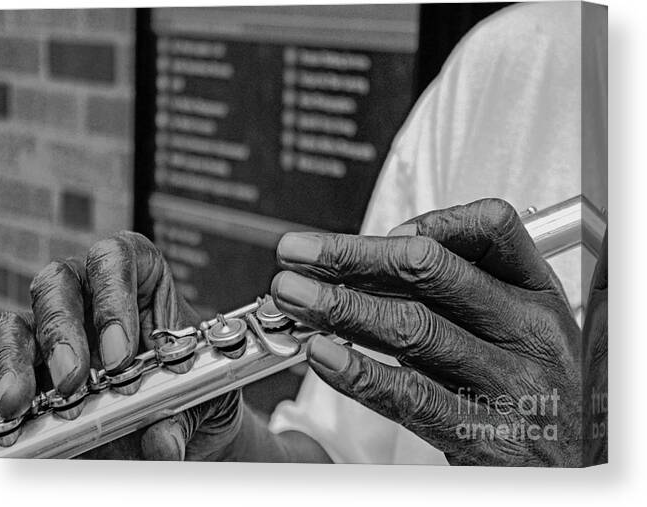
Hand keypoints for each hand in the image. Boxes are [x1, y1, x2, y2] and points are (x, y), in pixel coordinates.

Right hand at [0, 231, 241, 459]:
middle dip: (62, 332)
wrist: (184, 418)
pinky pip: (7, 366)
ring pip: (22, 323)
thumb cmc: (197, 385)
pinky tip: (0, 415)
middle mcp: (94, 295)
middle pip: (61, 284)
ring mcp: (61, 329)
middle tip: (72, 381)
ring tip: (18, 404)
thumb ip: (185, 414)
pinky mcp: (36, 367)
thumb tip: (164, 443)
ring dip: (17, 361)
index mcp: (143, 279)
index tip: (120, 355)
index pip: (117, 259)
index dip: (114, 297)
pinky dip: (0, 387)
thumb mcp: (206, 396)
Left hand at [272, 199, 583, 465]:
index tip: (382, 233)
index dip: (428, 222)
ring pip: (411, 328)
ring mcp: (504, 382)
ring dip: (341, 306)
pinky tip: (321, 354)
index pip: (488, 229)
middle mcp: (523, 330)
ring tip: (294, 295)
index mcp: (534, 293)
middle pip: (429, 271)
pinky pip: (411, 396)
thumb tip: (388, 251)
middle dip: (352, 256)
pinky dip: (359, 372)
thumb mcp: (525, 320)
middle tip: (299, 253)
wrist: (581, 462)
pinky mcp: (480, 434)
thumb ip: (467, 283)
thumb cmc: (542, 382)